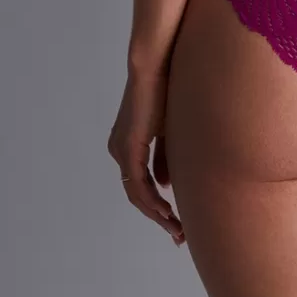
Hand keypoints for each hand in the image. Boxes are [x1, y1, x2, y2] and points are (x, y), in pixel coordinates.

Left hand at [107, 66, 184, 244]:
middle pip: (137, 195)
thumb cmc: (167, 87)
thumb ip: (166, 158)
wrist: (158, 63)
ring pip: (136, 194)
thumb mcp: (170, 129)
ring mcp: (121, 150)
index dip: (158, 205)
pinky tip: (167, 211)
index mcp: (128, 143)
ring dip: (157, 214)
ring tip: (176, 228)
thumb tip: (166, 186)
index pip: (141, 183)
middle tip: (178, 234)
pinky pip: (138, 184)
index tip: (176, 220)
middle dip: (159, 216)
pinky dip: (152, 201)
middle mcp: (119, 150)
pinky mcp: (128, 147)